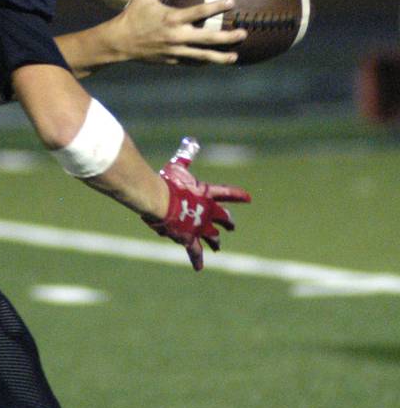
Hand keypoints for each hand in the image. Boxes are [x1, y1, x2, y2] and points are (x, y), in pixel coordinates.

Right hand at [109, 0, 246, 64]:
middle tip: (244, 33)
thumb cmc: (132, 15)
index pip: (200, 12)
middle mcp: (176, 36)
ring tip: (235, 56)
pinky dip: (203, 62)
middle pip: (208, 38)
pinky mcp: (171, 60)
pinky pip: (191, 62)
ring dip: (220, 57)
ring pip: (202, 56)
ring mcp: (174, 51)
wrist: (119, 42)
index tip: (233, 2)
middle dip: (227, 37)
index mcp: (172, 18)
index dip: (217, 6)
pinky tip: (213, 61)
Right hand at [142, 154, 250, 270]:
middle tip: (232, 226)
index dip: (238, 195)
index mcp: (207, 193)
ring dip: (216, 241)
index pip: (227, 193)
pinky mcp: (190, 239)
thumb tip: (192, 140)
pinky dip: (197, 259)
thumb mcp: (178, 166)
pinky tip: (199, 268)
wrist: (160, 200)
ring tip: (218, 246)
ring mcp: (200, 227)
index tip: (248, 198)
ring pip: (213, 236)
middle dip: (227, 222)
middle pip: (223, 218)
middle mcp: (208, 211)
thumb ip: (186, 155)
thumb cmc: (167, 181)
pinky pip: (195, 251)